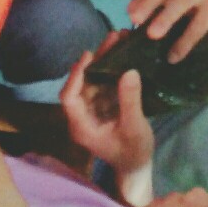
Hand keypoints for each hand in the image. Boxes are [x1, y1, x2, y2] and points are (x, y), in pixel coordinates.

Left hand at [61, 40, 154, 178]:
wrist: (138, 169)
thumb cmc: (133, 153)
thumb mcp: (134, 127)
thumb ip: (130, 100)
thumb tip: (129, 71)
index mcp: (82, 125)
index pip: (69, 97)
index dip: (76, 76)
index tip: (89, 55)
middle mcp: (83, 116)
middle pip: (83, 84)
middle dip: (96, 61)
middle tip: (113, 37)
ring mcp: (94, 111)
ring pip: (95, 81)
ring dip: (107, 62)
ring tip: (120, 39)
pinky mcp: (105, 108)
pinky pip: (106, 85)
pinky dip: (115, 71)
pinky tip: (126, 55)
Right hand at [127, 0, 207, 61]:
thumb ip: (199, 38)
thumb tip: (178, 61)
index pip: (200, 23)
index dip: (186, 41)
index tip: (172, 57)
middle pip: (183, 0)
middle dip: (166, 17)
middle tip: (151, 34)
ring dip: (147, 4)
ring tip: (134, 20)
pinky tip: (130, 9)